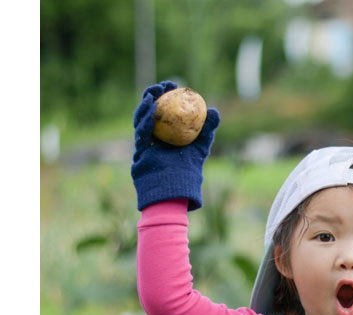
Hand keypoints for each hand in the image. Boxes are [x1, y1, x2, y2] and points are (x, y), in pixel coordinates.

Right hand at [131, 81, 220, 210]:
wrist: (176, 192)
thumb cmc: (189, 173)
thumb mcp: (200, 149)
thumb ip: (207, 131)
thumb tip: (214, 110)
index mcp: (165, 136)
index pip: (164, 111)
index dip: (167, 97)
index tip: (174, 85)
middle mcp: (152, 139)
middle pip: (150, 113)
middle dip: (153, 96)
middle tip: (162, 85)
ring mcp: (144, 147)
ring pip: (141, 121)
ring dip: (146, 106)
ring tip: (153, 93)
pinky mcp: (138, 155)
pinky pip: (141, 135)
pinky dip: (145, 121)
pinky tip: (150, 108)